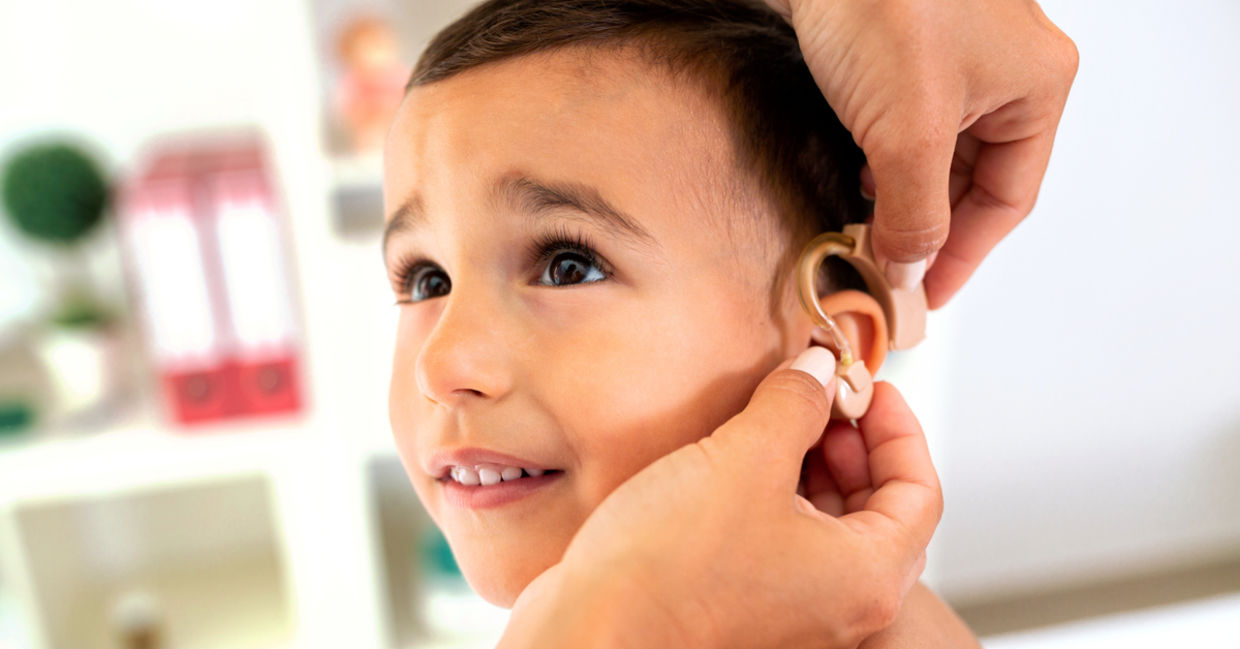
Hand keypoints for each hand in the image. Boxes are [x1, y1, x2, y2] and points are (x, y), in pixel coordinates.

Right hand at [500, 348, 941, 648]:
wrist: (591, 633)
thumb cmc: (669, 571)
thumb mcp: (745, 459)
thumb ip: (796, 403)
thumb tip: (820, 368)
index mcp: (867, 575)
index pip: (921, 491)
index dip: (897, 427)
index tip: (867, 385)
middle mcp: (841, 603)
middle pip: (877, 509)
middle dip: (850, 442)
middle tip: (818, 395)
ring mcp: (793, 609)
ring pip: (827, 525)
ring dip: (810, 465)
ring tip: (773, 417)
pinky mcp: (747, 605)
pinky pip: (783, 541)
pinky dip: (775, 495)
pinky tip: (738, 458)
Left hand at [765, 0, 1078, 307]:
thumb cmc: (883, 6)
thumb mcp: (909, 131)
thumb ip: (915, 212)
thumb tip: (909, 268)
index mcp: (1035, 87)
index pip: (1009, 198)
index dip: (966, 254)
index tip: (927, 293)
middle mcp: (1003, 72)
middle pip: (974, 179)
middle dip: (931, 227)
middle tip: (893, 271)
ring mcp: (953, 59)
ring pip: (938, 154)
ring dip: (905, 197)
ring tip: (872, 234)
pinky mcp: (904, 52)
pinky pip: (908, 125)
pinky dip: (886, 161)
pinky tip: (860, 180)